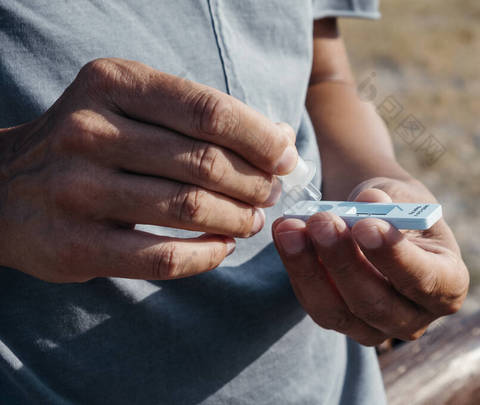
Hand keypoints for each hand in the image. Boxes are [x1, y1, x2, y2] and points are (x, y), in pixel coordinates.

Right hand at [0, 58, 297, 281]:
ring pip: (189, 209)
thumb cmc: (91, 143)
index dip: (260, 138)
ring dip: (237, 219)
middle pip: (204, 162)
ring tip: (251, 221)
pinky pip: (165, 258)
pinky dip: (208, 255)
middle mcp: (89, 131)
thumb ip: (203, 118)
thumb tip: (282, 138)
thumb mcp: (134, 107)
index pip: (208, 110)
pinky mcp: (76, 245)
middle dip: (254, 183)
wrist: (5, 189)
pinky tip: (222, 247)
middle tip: (269, 194)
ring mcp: (77, 190)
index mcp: (111, 84)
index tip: (286, 157)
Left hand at [272, 177, 468, 344]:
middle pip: (376, 304)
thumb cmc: (398, 207)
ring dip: (309, 268)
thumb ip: (389, 199)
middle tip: (321, 221)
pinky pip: (316, 305)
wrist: (379, 219)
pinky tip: (285, 236)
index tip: (366, 226)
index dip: (394, 257)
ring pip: (338, 311)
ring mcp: (377, 327)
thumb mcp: (402, 194)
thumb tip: (368, 200)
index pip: (425, 280)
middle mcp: (416, 316)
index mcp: (448, 283)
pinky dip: (297, 270)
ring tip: (290, 228)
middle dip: (343, 262)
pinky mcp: (343, 323)